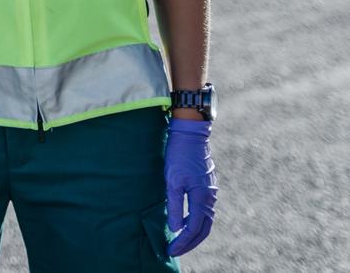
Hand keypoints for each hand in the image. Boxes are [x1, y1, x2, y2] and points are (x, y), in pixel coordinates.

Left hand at [164, 116, 216, 256]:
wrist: (190, 132)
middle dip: (190, 242)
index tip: (170, 250)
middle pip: (203, 228)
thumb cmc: (179, 154)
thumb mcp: (172, 180)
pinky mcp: (208, 184)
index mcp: (202, 198)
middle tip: (175, 250)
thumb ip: (174, 206)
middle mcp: (210, 196)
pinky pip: (204, 209)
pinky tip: (184, 220)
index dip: (182, 242)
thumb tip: (175, 229)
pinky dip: (196, 220)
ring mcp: (211, 190)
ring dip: (194, 232)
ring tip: (179, 239)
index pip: (194, 229)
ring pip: (205, 219)